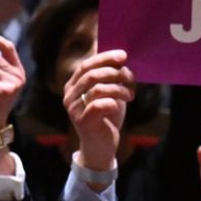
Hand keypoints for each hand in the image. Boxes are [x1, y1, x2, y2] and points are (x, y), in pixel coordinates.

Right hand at [63, 50, 133, 173]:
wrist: (102, 145)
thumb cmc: (107, 117)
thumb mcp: (111, 94)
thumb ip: (113, 79)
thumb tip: (123, 60)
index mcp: (74, 85)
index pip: (86, 65)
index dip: (104, 58)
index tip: (123, 55)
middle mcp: (70, 95)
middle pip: (92, 74)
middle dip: (115, 73)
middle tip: (131, 77)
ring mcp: (74, 108)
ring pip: (97, 88)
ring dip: (118, 88)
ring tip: (130, 95)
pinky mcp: (82, 121)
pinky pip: (99, 105)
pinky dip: (113, 103)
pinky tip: (119, 106)